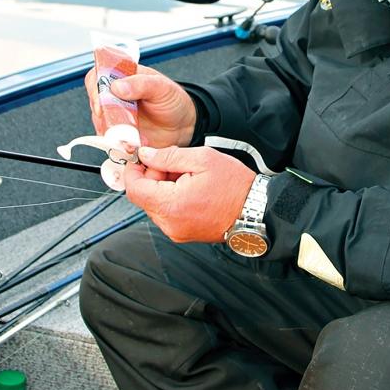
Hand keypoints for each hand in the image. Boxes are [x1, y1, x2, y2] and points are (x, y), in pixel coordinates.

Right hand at [84, 65, 196, 146]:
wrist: (183, 126)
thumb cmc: (172, 101)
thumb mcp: (161, 87)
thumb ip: (141, 84)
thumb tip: (117, 86)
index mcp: (122, 78)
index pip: (97, 78)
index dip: (95, 89)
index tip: (101, 103)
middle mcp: (114, 98)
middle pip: (95, 104)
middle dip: (104, 116)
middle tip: (118, 122)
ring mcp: (116, 118)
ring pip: (101, 125)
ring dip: (113, 132)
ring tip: (133, 134)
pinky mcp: (119, 136)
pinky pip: (111, 142)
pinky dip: (120, 144)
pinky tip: (135, 142)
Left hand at [124, 145, 255, 244]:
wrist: (256, 210)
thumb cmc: (235, 186)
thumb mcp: (202, 159)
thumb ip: (168, 157)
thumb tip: (145, 155)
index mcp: (171, 205)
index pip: (134, 189)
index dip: (133, 171)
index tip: (139, 158)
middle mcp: (169, 223)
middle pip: (143, 197)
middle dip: (152, 177)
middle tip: (173, 163)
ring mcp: (176, 231)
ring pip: (155, 205)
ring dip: (163, 187)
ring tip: (187, 176)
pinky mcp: (183, 234)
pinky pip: (167, 213)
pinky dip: (171, 198)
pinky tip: (190, 188)